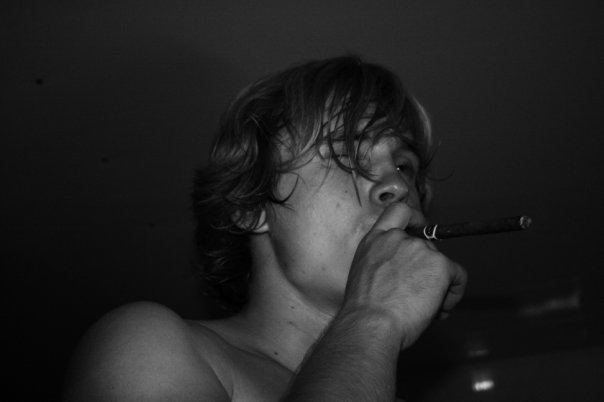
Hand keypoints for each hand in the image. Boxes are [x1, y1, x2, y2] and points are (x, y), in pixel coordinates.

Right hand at [341, 202, 466, 348]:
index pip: (398, 212)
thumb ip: (383, 263)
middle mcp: (398, 239)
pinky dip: (454, 293)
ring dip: (439, 287)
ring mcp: (420, 249)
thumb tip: (404, 274)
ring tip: (427, 310)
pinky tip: (440, 310)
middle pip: (425, 247)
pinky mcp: (440, 264)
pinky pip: (458, 276)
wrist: (371, 324)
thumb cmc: (364, 311)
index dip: (414, 218)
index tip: (420, 228)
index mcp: (375, 240)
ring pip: (441, 265)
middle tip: (420, 298)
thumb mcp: (364, 274)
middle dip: (427, 271)